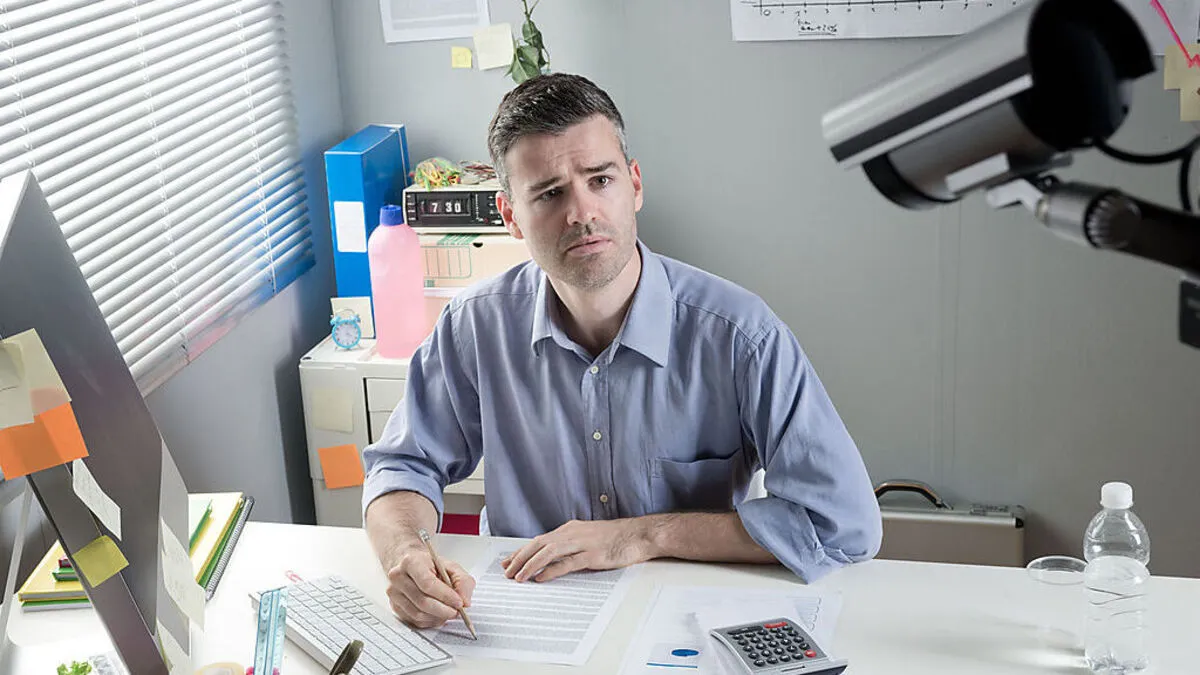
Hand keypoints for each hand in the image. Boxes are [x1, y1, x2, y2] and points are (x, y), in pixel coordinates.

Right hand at [384, 546, 475, 628]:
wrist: (412, 567)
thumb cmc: (431, 566)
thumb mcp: (452, 567)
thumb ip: (463, 582)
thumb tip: (465, 602)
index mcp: (411, 562)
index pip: (428, 583)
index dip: (445, 596)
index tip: (459, 603)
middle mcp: (398, 577)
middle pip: (422, 601)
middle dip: (444, 610)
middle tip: (457, 612)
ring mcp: (394, 593)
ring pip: (418, 614)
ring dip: (438, 617)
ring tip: (449, 612)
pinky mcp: (395, 606)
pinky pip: (414, 621)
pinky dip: (430, 621)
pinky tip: (438, 614)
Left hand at [501, 518, 650, 582]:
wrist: (639, 535)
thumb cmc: (615, 538)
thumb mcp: (587, 538)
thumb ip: (570, 546)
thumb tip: (551, 559)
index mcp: (569, 529)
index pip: (539, 540)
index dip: (521, 552)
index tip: (508, 562)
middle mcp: (572, 533)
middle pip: (538, 544)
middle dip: (519, 558)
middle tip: (506, 571)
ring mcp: (582, 543)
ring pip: (548, 552)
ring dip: (530, 564)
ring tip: (518, 577)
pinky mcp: (592, 555)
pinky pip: (567, 562)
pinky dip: (551, 570)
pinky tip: (540, 577)